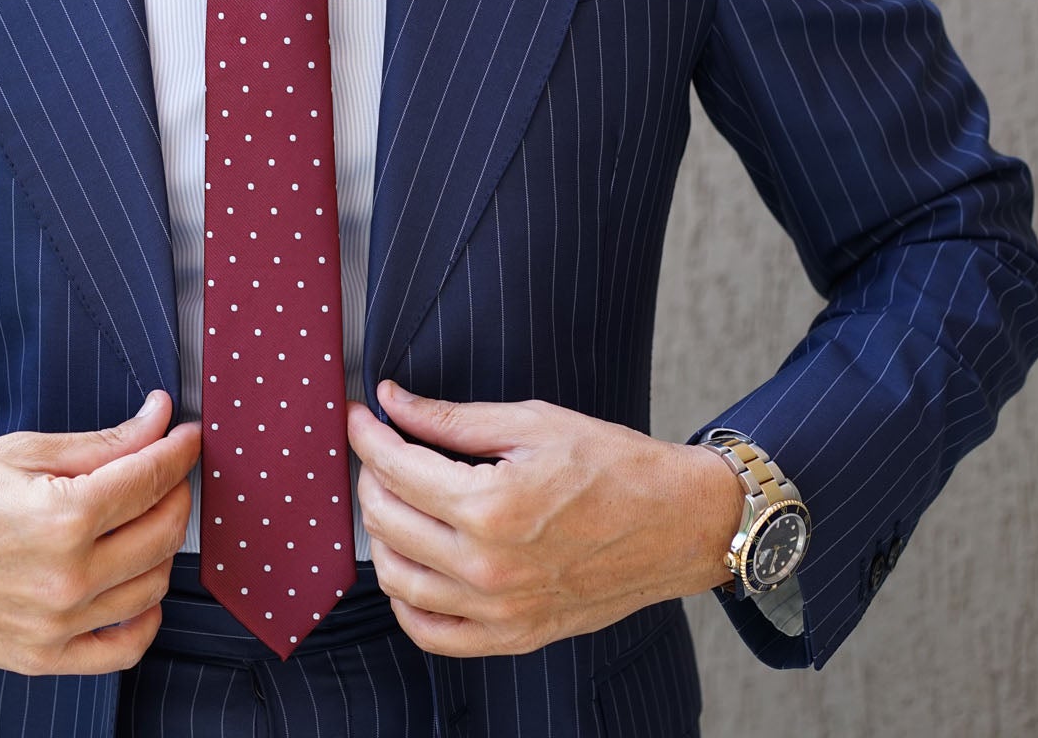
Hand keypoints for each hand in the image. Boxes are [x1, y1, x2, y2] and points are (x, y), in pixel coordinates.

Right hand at [0, 390, 199, 674]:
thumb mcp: (20, 451)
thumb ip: (101, 444)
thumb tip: (158, 419)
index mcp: (61, 518)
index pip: (152, 480)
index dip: (179, 449)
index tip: (188, 435)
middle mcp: (65, 579)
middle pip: (163, 533)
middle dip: (175, 492)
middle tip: (164, 469)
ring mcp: (55, 626)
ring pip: (152, 586)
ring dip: (160, 546)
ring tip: (139, 518)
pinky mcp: (40, 658)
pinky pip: (124, 648)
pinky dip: (144, 617)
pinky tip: (134, 584)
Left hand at [346, 381, 740, 657]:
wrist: (677, 524)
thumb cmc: (615, 467)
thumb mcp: (532, 424)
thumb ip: (451, 419)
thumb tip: (392, 401)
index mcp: (491, 506)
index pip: (394, 467)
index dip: (366, 434)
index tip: (359, 415)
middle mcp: (487, 566)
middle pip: (385, 520)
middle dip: (371, 476)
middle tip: (381, 450)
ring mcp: (498, 609)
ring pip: (395, 578)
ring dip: (380, 533)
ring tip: (394, 500)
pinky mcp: (512, 635)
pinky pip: (430, 632)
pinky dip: (406, 599)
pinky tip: (411, 564)